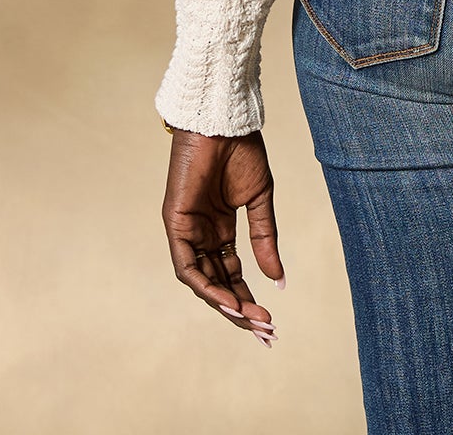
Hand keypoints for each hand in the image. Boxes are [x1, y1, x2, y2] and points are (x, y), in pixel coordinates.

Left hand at [162, 127, 284, 345]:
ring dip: (225, 304)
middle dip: (240, 310)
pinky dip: (206, 287)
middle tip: (265, 331)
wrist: (224, 121)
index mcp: (221, 229)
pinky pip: (187, 267)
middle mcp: (202, 234)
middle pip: (218, 284)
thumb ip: (264, 238)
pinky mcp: (175, 224)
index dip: (248, 298)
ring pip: (201, 282)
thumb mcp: (259, 200)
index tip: (270, 320)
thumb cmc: (241, 151)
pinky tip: (228, 301)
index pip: (231, 274)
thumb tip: (278, 279)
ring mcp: (187, 231)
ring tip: (250, 320)